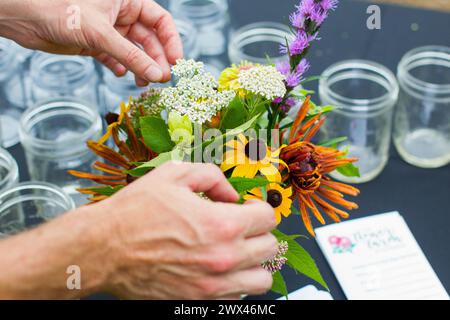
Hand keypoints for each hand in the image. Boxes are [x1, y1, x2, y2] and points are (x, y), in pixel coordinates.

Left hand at [0, 0, 182, 84]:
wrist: (26, 18)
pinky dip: (121, 68)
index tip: (176, 62)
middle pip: (150, 40)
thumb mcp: (102, 34)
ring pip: (134, 52)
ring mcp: (109, 30)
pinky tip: (121, 75)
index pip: (160, 21)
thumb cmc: (61, 10)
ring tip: (144, 83)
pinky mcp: (96, 44)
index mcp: (127, 1)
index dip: (171, 41)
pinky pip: (116, 58)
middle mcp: (121, 14)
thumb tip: (157, 75)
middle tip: (161, 79)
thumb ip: (131, 56)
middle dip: (156, 60)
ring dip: (141, 68)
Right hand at [97, 162, 277, 298]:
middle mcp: (223, 258)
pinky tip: (219, 269)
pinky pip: (237, 297)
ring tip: (236, 251)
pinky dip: (236, 283)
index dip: (259, 208)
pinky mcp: (198, 302)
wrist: (102, 249)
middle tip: (241, 227)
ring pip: (261, 279)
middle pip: (270, 247)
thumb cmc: (134, 212)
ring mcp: (212, 285)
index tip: (247, 208)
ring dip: (254, 262)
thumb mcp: (173, 174)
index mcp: (221, 224)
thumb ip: (211, 177)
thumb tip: (230, 193)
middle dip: (259, 232)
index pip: (268, 218)